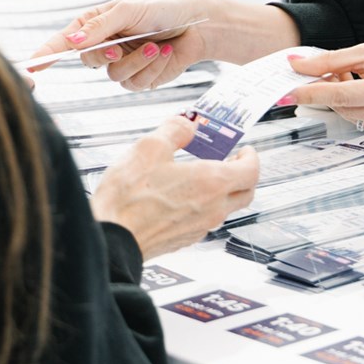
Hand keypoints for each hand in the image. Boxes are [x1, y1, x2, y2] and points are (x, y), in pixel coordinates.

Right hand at [27, 0, 298, 88]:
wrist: (197, 26)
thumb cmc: (163, 10)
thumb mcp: (130, 10)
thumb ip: (101, 26)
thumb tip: (73, 42)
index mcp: (96, 24)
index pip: (64, 41)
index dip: (45, 54)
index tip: (30, 66)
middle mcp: (105, 45)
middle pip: (88, 61)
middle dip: (107, 53)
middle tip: (122, 44)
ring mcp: (121, 63)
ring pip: (115, 75)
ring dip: (138, 61)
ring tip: (156, 45)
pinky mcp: (139, 79)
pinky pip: (135, 83)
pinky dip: (152, 69)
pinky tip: (163, 54)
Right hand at [89, 115, 260, 258]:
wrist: (111, 239)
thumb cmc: (129, 197)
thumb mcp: (150, 148)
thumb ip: (175, 130)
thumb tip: (188, 124)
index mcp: (211, 183)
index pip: (251, 171)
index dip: (252, 157)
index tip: (244, 150)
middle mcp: (212, 208)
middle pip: (245, 193)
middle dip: (243, 176)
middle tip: (231, 162)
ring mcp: (200, 227)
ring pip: (226, 208)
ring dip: (223, 192)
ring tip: (202, 176)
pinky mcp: (184, 240)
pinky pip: (205, 221)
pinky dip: (205, 206)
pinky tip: (182, 196)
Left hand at [286, 35, 363, 140]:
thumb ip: (333, 60)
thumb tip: (297, 65)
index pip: (341, 95)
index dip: (310, 93)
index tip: (286, 91)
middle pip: (342, 106)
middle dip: (328, 89)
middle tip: (329, 69)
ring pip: (349, 115)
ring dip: (343, 97)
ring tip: (357, 75)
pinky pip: (362, 122)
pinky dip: (357, 106)